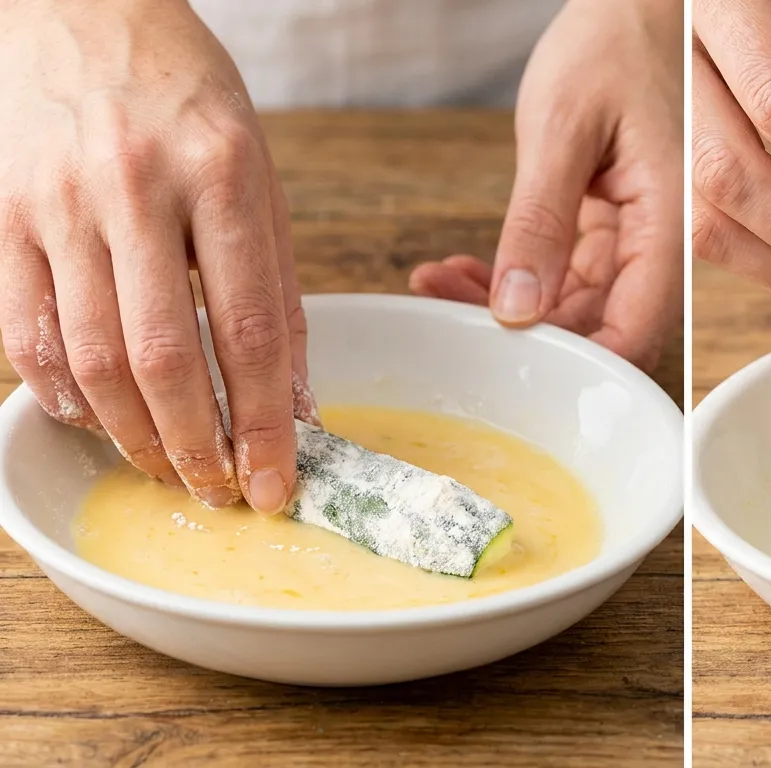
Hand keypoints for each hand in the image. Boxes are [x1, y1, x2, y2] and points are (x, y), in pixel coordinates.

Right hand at [0, 0, 311, 511]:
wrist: (78, 9)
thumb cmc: (184, 97)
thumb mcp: (258, 174)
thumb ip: (275, 283)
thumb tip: (295, 397)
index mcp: (221, 174)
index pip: (252, 330)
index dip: (267, 423)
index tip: (279, 481)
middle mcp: (135, 189)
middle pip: (165, 358)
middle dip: (198, 446)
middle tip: (223, 490)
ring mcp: (56, 203)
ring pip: (90, 359)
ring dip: (135, 435)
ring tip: (171, 466)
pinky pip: (24, 331)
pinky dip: (62, 393)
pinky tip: (97, 419)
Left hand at [410, 0, 682, 372]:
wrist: (632, 5)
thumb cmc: (613, 43)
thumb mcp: (563, 127)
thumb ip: (541, 220)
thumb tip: (518, 308)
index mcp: (671, 220)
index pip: (638, 328)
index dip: (586, 371)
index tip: (519, 378)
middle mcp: (660, 240)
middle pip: (602, 326)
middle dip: (526, 337)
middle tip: (450, 320)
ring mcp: (634, 235)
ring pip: (574, 306)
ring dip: (508, 307)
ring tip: (441, 286)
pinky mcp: (607, 225)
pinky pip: (561, 274)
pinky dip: (513, 277)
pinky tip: (465, 268)